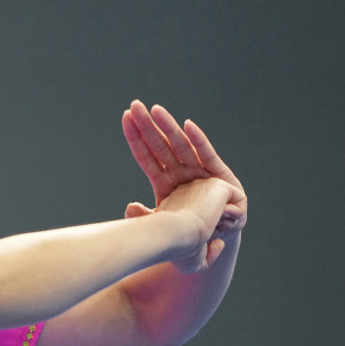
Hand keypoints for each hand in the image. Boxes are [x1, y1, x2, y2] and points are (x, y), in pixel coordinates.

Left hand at [121, 99, 246, 230]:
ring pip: (180, 146)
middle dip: (147, 126)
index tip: (125, 118)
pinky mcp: (219, 175)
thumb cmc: (190, 233)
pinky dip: (198, 141)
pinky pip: (206, 156)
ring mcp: (198, 172)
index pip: (146, 157)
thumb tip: (131, 207)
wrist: (218, 240)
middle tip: (134, 105)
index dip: (136, 139)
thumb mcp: (166, 229)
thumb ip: (148, 218)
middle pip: (160, 146)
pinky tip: (187, 125)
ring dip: (168, 127)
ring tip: (155, 110)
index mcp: (165, 183)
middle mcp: (181, 173)